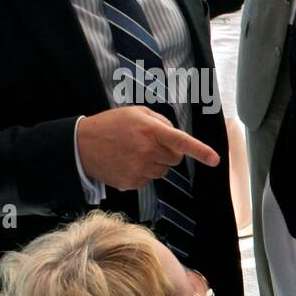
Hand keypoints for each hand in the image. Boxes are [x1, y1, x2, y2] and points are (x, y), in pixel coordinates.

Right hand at [77, 106, 219, 190]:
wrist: (80, 145)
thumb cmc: (111, 125)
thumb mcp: (136, 113)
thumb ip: (161, 122)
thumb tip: (177, 137)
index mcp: (149, 130)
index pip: (181, 141)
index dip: (200, 151)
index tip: (215, 160)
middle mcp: (146, 150)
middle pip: (175, 159)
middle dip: (168, 152)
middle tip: (147, 144)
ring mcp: (139, 168)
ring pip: (163, 171)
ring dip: (155, 163)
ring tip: (133, 152)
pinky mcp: (132, 182)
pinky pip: (150, 180)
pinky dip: (142, 172)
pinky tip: (126, 163)